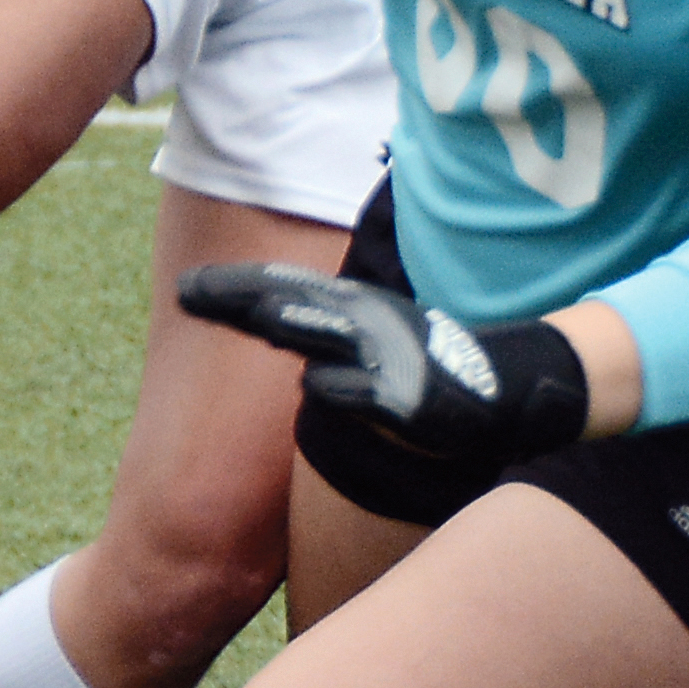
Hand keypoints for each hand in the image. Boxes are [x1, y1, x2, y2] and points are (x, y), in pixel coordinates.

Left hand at [175, 263, 594, 463]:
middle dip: (236, 298)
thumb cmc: (428, 367)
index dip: (232, 289)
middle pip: (286, 306)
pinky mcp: (405, 398)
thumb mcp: (373, 340)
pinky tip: (323, 386)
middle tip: (185, 291)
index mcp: (353, 311)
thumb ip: (323, 329)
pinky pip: (356, 395)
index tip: (181, 289)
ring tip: (246, 312)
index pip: (282, 292)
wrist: (507, 394)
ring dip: (284, 324)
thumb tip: (264, 320)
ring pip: (320, 339)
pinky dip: (341, 391)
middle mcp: (364, 326)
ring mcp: (384, 359)